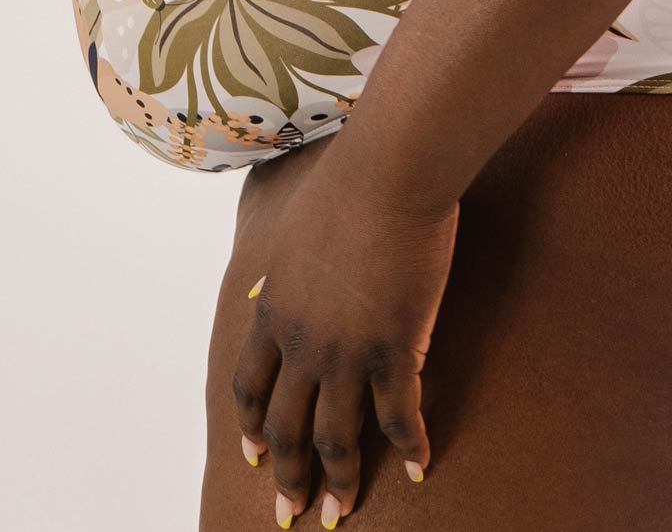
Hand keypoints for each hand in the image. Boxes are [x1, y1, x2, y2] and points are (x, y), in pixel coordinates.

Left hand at [233, 146, 458, 524]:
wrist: (389, 173)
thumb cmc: (344, 183)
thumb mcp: (291, 228)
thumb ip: (277, 269)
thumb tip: (260, 290)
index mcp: (275, 310)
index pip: (251, 387)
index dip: (252, 428)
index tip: (253, 459)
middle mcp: (303, 342)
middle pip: (287, 427)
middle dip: (286, 477)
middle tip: (290, 515)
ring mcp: (347, 350)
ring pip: (336, 437)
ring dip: (339, 481)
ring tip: (342, 512)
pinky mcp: (394, 348)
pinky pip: (398, 416)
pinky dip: (409, 446)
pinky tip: (420, 465)